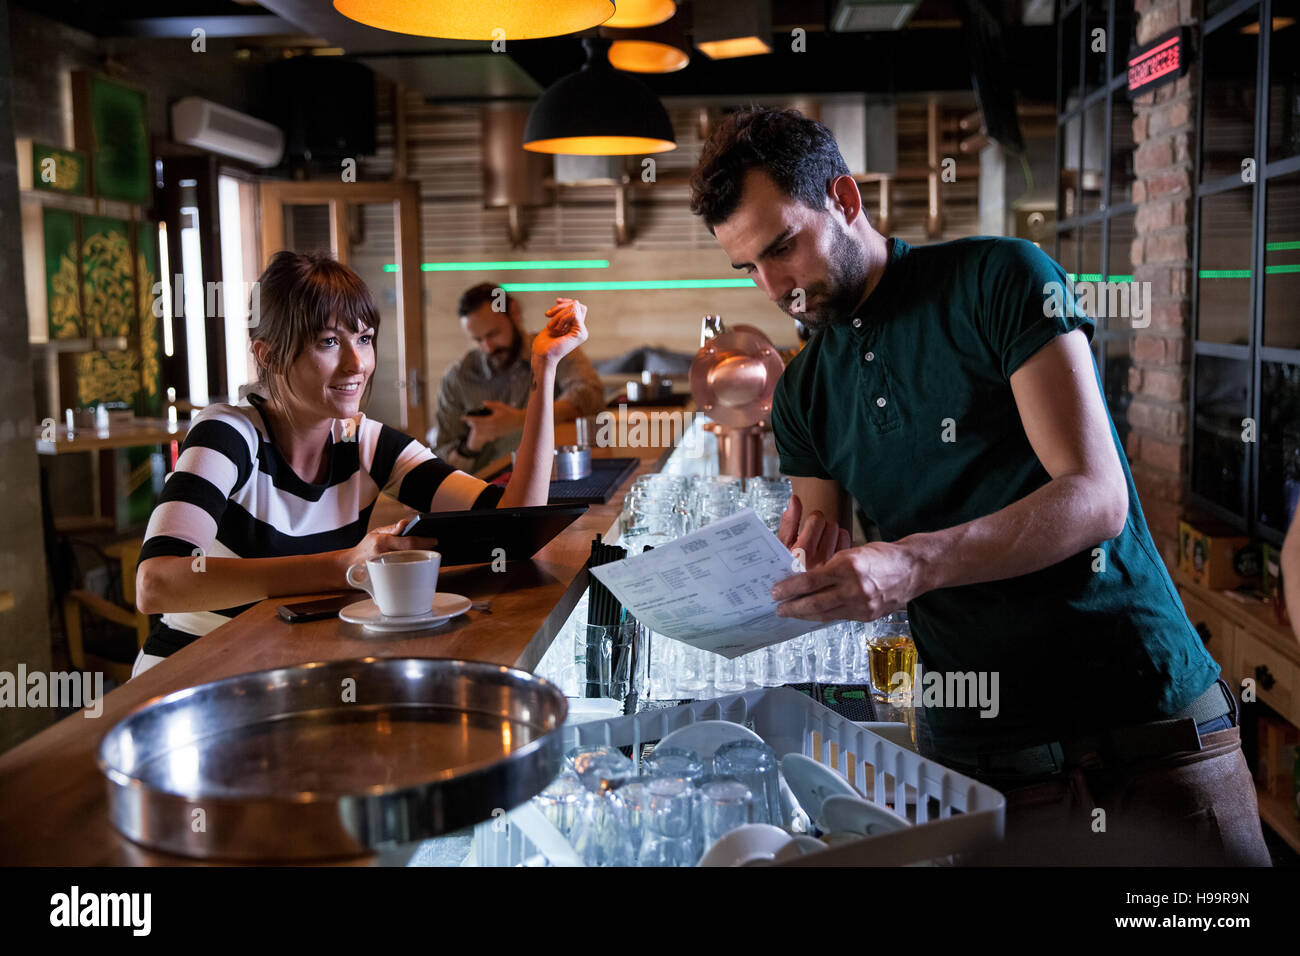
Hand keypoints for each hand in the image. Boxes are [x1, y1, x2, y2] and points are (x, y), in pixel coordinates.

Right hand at [339, 522, 437, 582]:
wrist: (348, 567)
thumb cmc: (364, 549)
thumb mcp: (375, 533)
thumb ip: (392, 529)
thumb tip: (405, 523)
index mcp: (382, 543)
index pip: (409, 542)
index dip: (424, 541)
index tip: (434, 540)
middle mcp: (384, 556)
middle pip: (413, 553)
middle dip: (425, 549)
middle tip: (433, 545)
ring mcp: (385, 569)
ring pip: (410, 563)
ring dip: (421, 558)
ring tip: (428, 552)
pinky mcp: (385, 580)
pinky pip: (404, 573)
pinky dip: (413, 568)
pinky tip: (419, 564)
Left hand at [462, 400, 525, 448]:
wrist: (519, 422)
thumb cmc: (510, 412)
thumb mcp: (500, 406)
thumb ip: (490, 405)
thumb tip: (482, 403)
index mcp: (491, 420)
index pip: (477, 420)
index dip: (469, 418)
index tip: (463, 417)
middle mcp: (492, 427)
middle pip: (477, 427)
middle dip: (471, 424)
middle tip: (467, 421)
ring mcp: (494, 432)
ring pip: (481, 432)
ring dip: (475, 429)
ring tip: (472, 426)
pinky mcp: (497, 435)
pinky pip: (487, 435)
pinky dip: (482, 433)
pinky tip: (480, 431)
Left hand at [532, 298, 588, 365]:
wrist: (542, 356)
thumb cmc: (544, 343)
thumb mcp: (554, 324)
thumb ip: (563, 315)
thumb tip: (573, 302)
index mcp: (576, 329)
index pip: (578, 307)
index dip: (568, 302)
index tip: (557, 301)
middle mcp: (582, 330)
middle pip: (577, 305)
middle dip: (561, 307)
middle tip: (548, 315)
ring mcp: (582, 332)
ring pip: (574, 308)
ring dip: (558, 315)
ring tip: (550, 327)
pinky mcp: (580, 333)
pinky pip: (573, 314)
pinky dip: (561, 318)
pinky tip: (556, 329)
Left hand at [771, 541, 918, 622]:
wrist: (913, 569)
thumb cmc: (882, 555)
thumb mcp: (853, 553)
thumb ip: (830, 567)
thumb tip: (806, 579)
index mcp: (848, 566)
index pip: (811, 581)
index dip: (790, 588)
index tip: (775, 592)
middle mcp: (855, 588)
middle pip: (815, 603)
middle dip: (793, 608)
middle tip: (778, 609)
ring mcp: (862, 605)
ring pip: (825, 615)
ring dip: (805, 616)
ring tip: (791, 613)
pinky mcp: (867, 616)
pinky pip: (839, 617)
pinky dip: (823, 616)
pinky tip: (813, 614)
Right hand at [778, 493, 850, 570]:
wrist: (793, 598)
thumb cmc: (784, 570)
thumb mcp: (780, 547)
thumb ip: (788, 522)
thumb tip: (794, 499)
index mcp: (800, 554)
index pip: (816, 521)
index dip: (814, 519)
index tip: (811, 523)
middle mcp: (818, 561)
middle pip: (831, 526)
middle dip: (824, 526)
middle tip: (817, 532)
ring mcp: (832, 568)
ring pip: (842, 534)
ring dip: (834, 533)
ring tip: (825, 541)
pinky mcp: (842, 572)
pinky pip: (849, 546)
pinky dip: (843, 543)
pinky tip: (834, 548)